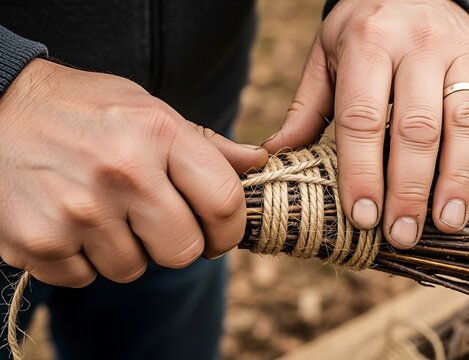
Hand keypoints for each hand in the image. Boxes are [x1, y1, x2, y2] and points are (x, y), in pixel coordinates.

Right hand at [0, 59, 266, 286]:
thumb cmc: (82, 110)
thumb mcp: (147, 109)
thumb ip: (204, 144)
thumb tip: (257, 163)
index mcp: (157, 133)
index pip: (224, 203)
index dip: (230, 229)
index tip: (219, 233)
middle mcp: (122, 172)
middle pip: (183, 251)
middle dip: (176, 243)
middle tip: (154, 221)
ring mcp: (79, 211)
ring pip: (133, 269)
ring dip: (124, 250)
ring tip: (99, 210)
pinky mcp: (39, 242)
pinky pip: (85, 278)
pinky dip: (81, 259)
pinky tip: (67, 220)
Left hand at [263, 0, 468, 248]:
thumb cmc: (360, 28)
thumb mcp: (325, 56)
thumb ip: (307, 107)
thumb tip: (276, 157)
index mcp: (368, 45)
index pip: (364, 118)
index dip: (363, 172)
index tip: (363, 217)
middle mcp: (418, 47)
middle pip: (418, 128)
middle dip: (410, 188)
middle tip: (403, 234)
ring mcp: (460, 52)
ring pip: (466, 120)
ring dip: (460, 177)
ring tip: (448, 224)